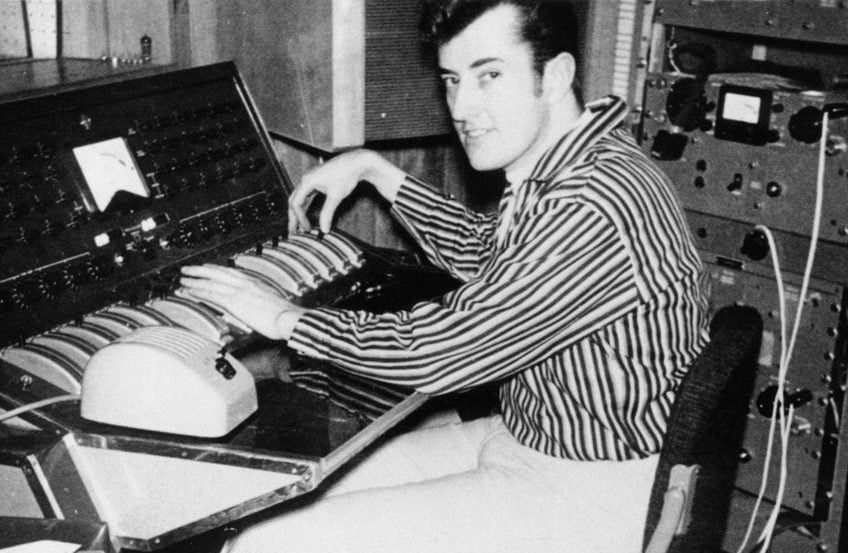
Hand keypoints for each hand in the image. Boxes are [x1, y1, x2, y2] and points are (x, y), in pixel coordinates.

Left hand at [178, 264, 305, 339]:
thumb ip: (253, 303)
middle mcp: (245, 282)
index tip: (205, 269)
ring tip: (182, 280)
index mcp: (253, 282)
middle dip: (200, 270)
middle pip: (217, 272)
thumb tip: (244, 308)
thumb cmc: (283, 316)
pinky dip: (198, 291)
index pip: (229, 273)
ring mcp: (238, 290)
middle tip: (187, 269)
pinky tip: (189, 291)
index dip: (214, 270)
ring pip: (210, 281)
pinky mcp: (234, 300)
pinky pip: (211, 293)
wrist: (288, 318)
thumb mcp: (267, 304)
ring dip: (194, 280)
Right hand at [288, 149, 406, 232]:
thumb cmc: (346, 175)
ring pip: (300, 198)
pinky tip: (307, 214)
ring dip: (299, 212)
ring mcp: (311, 179)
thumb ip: (327, 214)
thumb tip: (324, 229)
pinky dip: (306, 206)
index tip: (306, 228)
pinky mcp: (317, 180)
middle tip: (293, 231)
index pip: (296, 203)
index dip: (299, 218)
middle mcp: (306, 179)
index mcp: (307, 181)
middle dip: (293, 216)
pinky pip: (307, 195)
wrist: (356, 163)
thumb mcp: (335, 197)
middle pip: (294, 200)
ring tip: (299, 225)